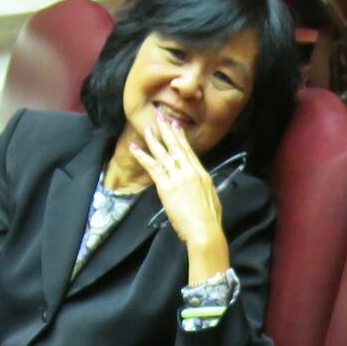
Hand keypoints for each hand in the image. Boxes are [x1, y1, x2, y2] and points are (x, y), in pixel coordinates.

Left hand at [130, 114, 227, 251]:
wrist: (205, 229)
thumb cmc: (210, 218)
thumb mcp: (211, 196)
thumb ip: (203, 185)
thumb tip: (198, 181)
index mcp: (202, 174)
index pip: (189, 151)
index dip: (181, 137)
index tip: (175, 125)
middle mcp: (190, 171)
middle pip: (177, 146)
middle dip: (167, 130)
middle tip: (160, 116)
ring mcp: (178, 178)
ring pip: (164, 153)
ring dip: (154, 139)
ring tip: (147, 127)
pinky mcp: (167, 187)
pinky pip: (152, 167)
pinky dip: (143, 156)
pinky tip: (135, 148)